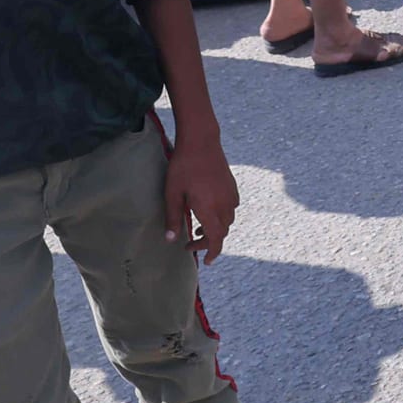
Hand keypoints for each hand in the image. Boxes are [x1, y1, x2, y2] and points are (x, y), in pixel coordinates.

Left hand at [163, 129, 239, 263]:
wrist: (201, 141)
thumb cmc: (183, 167)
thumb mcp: (172, 194)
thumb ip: (172, 218)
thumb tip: (170, 239)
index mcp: (209, 209)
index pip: (216, 239)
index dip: (212, 252)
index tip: (205, 261)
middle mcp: (224, 205)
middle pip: (222, 232)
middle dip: (209, 241)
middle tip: (191, 242)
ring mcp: (230, 195)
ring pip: (228, 220)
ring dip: (215, 228)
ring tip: (197, 226)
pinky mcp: (232, 186)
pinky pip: (231, 207)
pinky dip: (221, 215)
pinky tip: (209, 208)